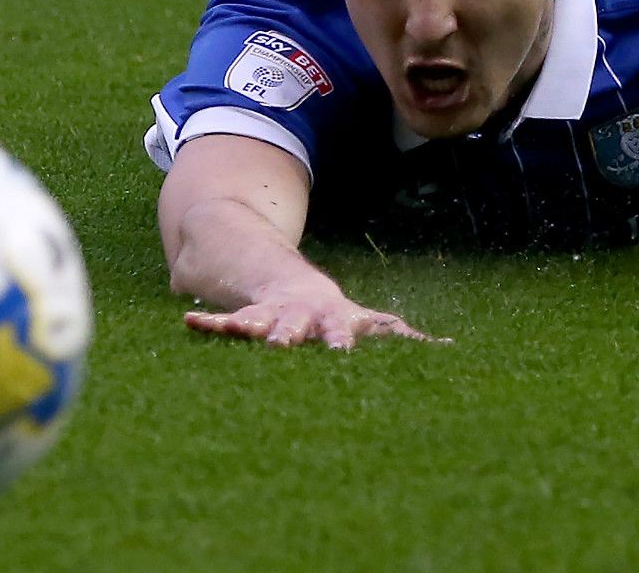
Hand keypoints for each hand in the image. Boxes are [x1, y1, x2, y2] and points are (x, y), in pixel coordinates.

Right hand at [184, 291, 447, 349]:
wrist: (291, 285)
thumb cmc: (335, 318)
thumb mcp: (368, 322)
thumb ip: (400, 335)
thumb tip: (450, 349)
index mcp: (332, 321)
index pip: (339, 331)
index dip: (340, 341)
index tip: (342, 354)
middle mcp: (299, 318)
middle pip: (294, 327)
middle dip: (287, 336)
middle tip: (281, 346)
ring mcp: (270, 317)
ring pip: (255, 322)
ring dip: (242, 328)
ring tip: (225, 330)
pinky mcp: (243, 321)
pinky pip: (224, 323)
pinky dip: (208, 325)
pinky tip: (188, 323)